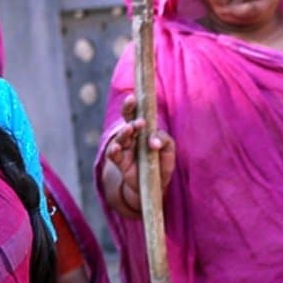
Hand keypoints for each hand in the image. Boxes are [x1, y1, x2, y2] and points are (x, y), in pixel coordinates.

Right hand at [103, 94, 175, 218]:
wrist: (156, 185)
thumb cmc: (162, 163)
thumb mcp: (168, 149)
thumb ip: (164, 140)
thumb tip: (153, 141)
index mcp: (144, 130)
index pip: (137, 113)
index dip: (134, 105)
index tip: (134, 97)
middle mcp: (132, 136)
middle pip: (126, 119)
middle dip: (128, 110)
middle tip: (132, 104)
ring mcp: (125, 149)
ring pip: (120, 137)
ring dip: (125, 132)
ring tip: (130, 128)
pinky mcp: (121, 163)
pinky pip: (113, 155)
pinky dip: (113, 151)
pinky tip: (116, 148)